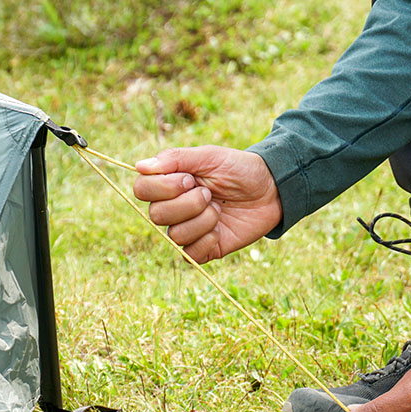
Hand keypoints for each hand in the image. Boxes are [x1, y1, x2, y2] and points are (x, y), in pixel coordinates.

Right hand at [133, 146, 282, 262]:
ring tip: (219, 208)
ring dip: (202, 219)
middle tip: (210, 193)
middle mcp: (174, 208)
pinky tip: (220, 229)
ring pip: (175, 234)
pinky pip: (189, 254)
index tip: (189, 178)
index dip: (163, 187)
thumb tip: (138, 166)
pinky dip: (207, 240)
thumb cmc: (239, 169)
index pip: (142, 189)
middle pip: (156, 215)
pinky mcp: (204, 248)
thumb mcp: (209, 156)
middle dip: (188, 203)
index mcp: (170, 183)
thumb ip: (174, 159)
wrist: (271, 190)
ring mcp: (188, 229)